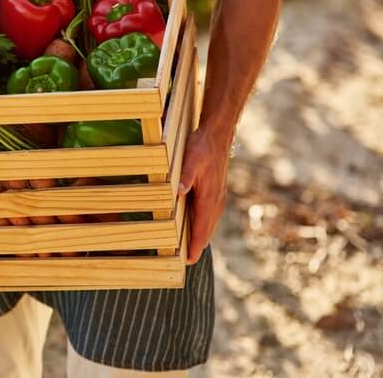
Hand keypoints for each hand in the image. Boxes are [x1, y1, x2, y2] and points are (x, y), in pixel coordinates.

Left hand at [177, 127, 231, 263]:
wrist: (217, 135)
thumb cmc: (202, 146)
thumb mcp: (191, 159)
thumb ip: (185, 176)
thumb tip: (178, 191)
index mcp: (209, 197)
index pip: (201, 227)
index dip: (195, 245)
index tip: (189, 260)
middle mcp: (215, 200)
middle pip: (206, 229)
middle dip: (197, 245)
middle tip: (187, 262)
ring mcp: (217, 196)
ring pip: (209, 222)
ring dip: (201, 236)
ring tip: (192, 250)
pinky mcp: (216, 191)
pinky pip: (210, 214)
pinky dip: (204, 225)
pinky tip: (198, 226)